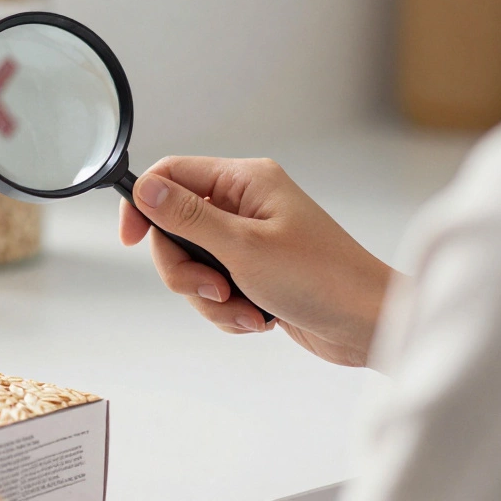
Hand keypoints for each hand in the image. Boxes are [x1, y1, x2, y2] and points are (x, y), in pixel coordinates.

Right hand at [119, 156, 397, 366]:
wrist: (371, 326)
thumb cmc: (324, 279)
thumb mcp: (243, 247)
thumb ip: (187, 217)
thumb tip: (144, 188)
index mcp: (244, 181)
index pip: (171, 175)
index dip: (143, 205)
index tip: (130, 239)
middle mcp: (244, 205)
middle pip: (175, 229)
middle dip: (186, 270)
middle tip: (214, 289)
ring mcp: (249, 239)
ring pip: (192, 265)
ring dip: (210, 297)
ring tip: (247, 309)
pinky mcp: (254, 272)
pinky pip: (213, 289)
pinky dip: (228, 310)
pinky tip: (258, 317)